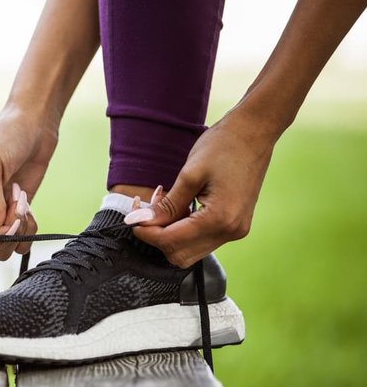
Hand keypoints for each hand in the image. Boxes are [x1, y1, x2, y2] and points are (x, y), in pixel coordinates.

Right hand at [0, 105, 58, 259]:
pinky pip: (19, 239)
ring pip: (1, 248)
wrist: (33, 125)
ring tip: (21, 205)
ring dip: (17, 233)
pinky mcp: (14, 213)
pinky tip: (28, 209)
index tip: (1, 228)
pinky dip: (28, 230)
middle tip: (16, 211)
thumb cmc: (5, 138)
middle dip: (3, 237)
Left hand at [125, 108, 276, 266]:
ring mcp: (235, 230)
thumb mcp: (189, 175)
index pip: (171, 241)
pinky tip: (178, 204)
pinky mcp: (234, 225)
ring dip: (169, 232)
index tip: (132, 217)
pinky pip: (201, 238)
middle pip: (179, 254)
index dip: (146, 232)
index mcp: (220, 219)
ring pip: (189, 249)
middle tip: (147, 208)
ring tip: (163, 201)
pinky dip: (183, 228)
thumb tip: (138, 222)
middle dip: (157, 235)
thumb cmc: (223, 146)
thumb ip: (165, 205)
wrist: (254, 133)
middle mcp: (230, 231)